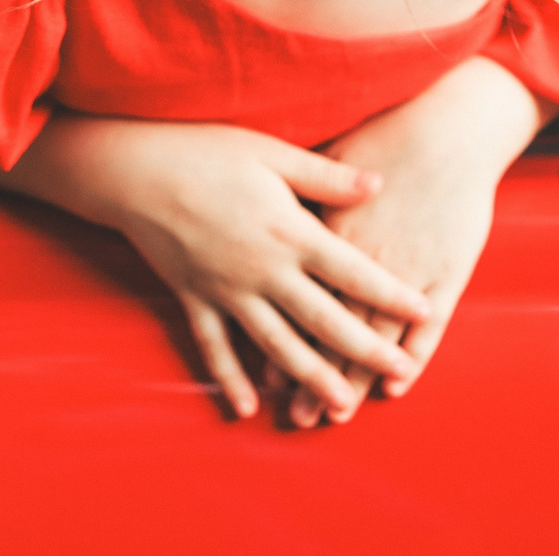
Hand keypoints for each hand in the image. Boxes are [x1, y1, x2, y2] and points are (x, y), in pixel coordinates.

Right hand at [0, 116, 429, 419]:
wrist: (135, 168)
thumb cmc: (207, 150)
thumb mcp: (272, 153)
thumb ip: (326, 177)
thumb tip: (379, 185)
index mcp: (289, 232)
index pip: (351, 270)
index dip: (390, 292)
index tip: (423, 312)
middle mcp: (263, 270)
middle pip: (323, 319)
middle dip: (364, 349)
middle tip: (397, 372)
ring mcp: (227, 290)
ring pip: (277, 345)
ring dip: (310, 377)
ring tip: (340, 405)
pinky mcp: (194, 298)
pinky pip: (214, 347)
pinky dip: (231, 379)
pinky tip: (249, 408)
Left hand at [278, 57, 548, 427]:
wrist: (448, 127)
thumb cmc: (387, 133)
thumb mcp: (328, 158)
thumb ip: (302, 192)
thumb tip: (265, 204)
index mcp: (326, 234)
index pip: (298, 303)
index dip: (284, 343)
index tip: (266, 380)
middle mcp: (361, 261)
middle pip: (332, 332)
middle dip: (315, 378)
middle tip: (298, 418)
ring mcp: (406, 270)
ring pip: (376, 337)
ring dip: (357, 378)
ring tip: (339, 414)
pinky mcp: (445, 273)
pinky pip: (427, 328)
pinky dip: (413, 358)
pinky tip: (397, 387)